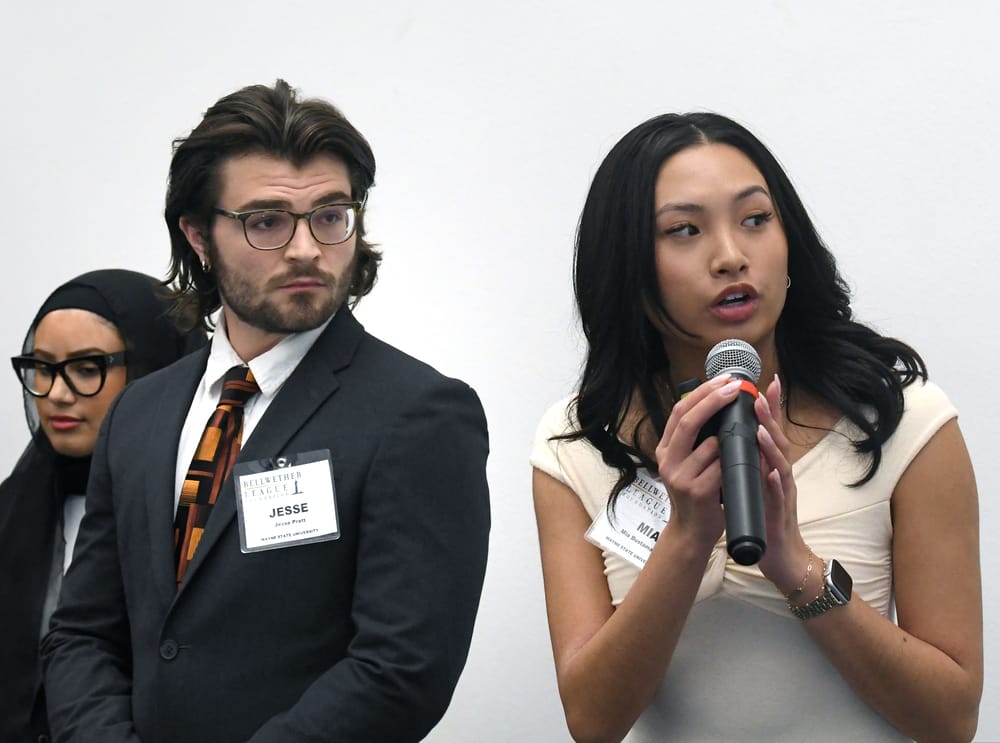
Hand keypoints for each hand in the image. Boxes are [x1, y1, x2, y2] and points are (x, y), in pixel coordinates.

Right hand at [654, 375, 743, 549]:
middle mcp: (667, 460)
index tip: (724, 380)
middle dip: (714, 400)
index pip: (679, 411)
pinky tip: (747, 460)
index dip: (702, 393)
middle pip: (688, 421)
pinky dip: (737, 461)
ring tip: (748, 433)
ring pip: (710, 444)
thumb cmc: (697, 493)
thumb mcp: (687, 462)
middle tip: (735, 387)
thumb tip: (717, 403)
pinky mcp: (697, 491)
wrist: (692, 532)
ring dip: (732, 437)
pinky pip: (722, 467)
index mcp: (665, 448)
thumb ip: (695, 438)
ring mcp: (680, 477)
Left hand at [754, 375, 811, 593]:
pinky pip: (778, 497)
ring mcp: (782, 495)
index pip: (770, 433)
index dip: (770, 409)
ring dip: (771, 446)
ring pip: (780, 465)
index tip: (766, 383)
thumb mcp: (757, 485)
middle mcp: (780, 476)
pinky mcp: (779, 515)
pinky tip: (770, 472)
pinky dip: (775, 484)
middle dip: (769, 417)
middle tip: (760, 394)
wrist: (782, 558)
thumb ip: (752, 463)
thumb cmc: (767, 520)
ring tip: (759, 428)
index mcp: (771, 468)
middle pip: (777, 442)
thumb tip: (740, 439)